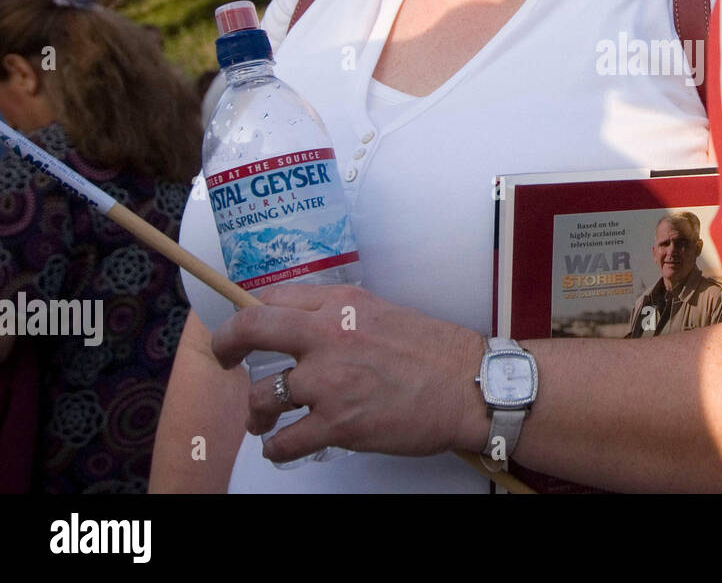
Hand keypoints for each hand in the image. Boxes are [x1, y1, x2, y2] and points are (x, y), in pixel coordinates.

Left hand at [208, 283, 485, 462]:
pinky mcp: (339, 424)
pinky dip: (278, 448)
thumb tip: (304, 328)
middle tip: (224, 360)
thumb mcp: (383, 313)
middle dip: (226, 346)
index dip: (249, 315)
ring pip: (262, 395)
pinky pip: (283, 441)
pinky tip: (284, 447)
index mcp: (342, 303)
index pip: (274, 299)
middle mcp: (330, 335)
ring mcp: (331, 381)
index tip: (242, 329)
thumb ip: (341, 317)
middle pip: (251, 330)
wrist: (471, 386)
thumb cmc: (436, 352)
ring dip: (257, 412)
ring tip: (263, 419)